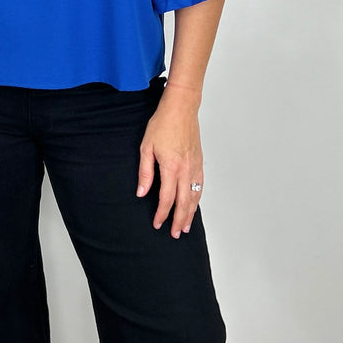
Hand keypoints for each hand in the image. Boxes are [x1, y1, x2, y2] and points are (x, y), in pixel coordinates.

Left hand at [136, 87, 203, 237]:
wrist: (181, 108)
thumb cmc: (162, 124)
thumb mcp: (146, 147)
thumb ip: (145, 172)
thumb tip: (142, 193)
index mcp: (171, 167)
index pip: (167, 198)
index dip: (162, 213)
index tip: (157, 223)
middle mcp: (186, 169)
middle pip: (184, 202)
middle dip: (179, 220)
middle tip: (175, 234)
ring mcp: (195, 166)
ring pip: (195, 196)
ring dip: (190, 213)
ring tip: (185, 226)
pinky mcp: (199, 162)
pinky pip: (200, 186)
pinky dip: (197, 199)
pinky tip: (194, 205)